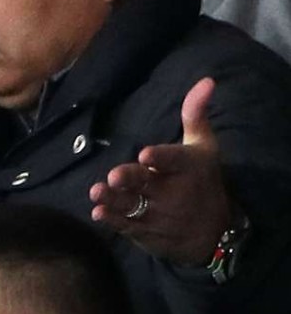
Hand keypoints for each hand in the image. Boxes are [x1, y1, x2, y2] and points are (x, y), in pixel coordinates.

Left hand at [89, 77, 231, 265]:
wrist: (216, 233)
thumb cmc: (202, 180)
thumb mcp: (204, 146)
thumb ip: (195, 114)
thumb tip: (205, 80)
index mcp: (187, 168)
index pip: (174, 161)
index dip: (161, 158)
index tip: (145, 154)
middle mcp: (173, 192)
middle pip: (149, 185)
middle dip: (131, 180)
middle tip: (115, 176)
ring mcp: (159, 215)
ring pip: (134, 206)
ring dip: (114, 201)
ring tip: (97, 192)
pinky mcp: (147, 232)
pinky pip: (129, 227)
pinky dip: (113, 221)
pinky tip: (98, 213)